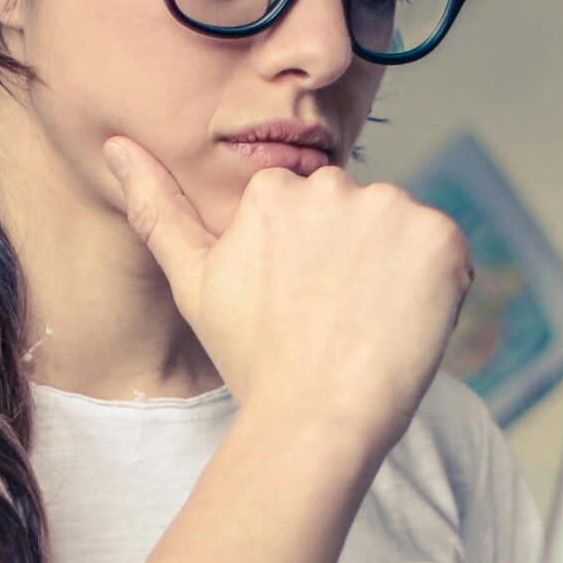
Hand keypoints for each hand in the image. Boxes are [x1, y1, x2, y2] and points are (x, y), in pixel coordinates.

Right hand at [104, 136, 471, 455]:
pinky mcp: (439, 238)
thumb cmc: (254, 361)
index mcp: (273, 191)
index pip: (314, 216)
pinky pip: (447, 254)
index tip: (306, 309)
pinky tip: (405, 325)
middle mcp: (332, 186)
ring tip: (369, 328)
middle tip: (337, 322)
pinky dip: (438, 288)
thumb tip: (115, 144)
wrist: (315, 418)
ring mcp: (390, 209)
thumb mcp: (193, 282)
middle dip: (357, 261)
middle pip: (360, 218)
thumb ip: (158, 208)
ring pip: (403, 236)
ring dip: (398, 273)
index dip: (316, 267)